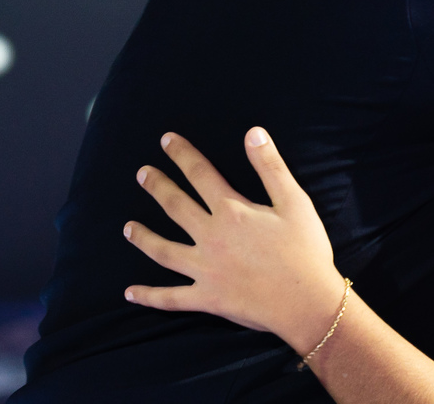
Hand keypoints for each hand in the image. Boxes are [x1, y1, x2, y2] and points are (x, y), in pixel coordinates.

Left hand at [124, 128, 346, 353]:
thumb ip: (270, 166)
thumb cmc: (304, 250)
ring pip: (163, 251)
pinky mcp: (206, 298)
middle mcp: (210, 237)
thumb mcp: (295, 201)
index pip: (200, 174)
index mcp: (231, 211)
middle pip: (175, 206)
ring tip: (127, 228)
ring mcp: (204, 270)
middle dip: (157, 187)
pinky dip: (149, 296)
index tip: (165, 140)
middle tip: (141, 174)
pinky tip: (130, 294)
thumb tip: (253, 132)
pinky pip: (170, 298)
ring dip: (143, 238)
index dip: (182, 154)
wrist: (306, 302)